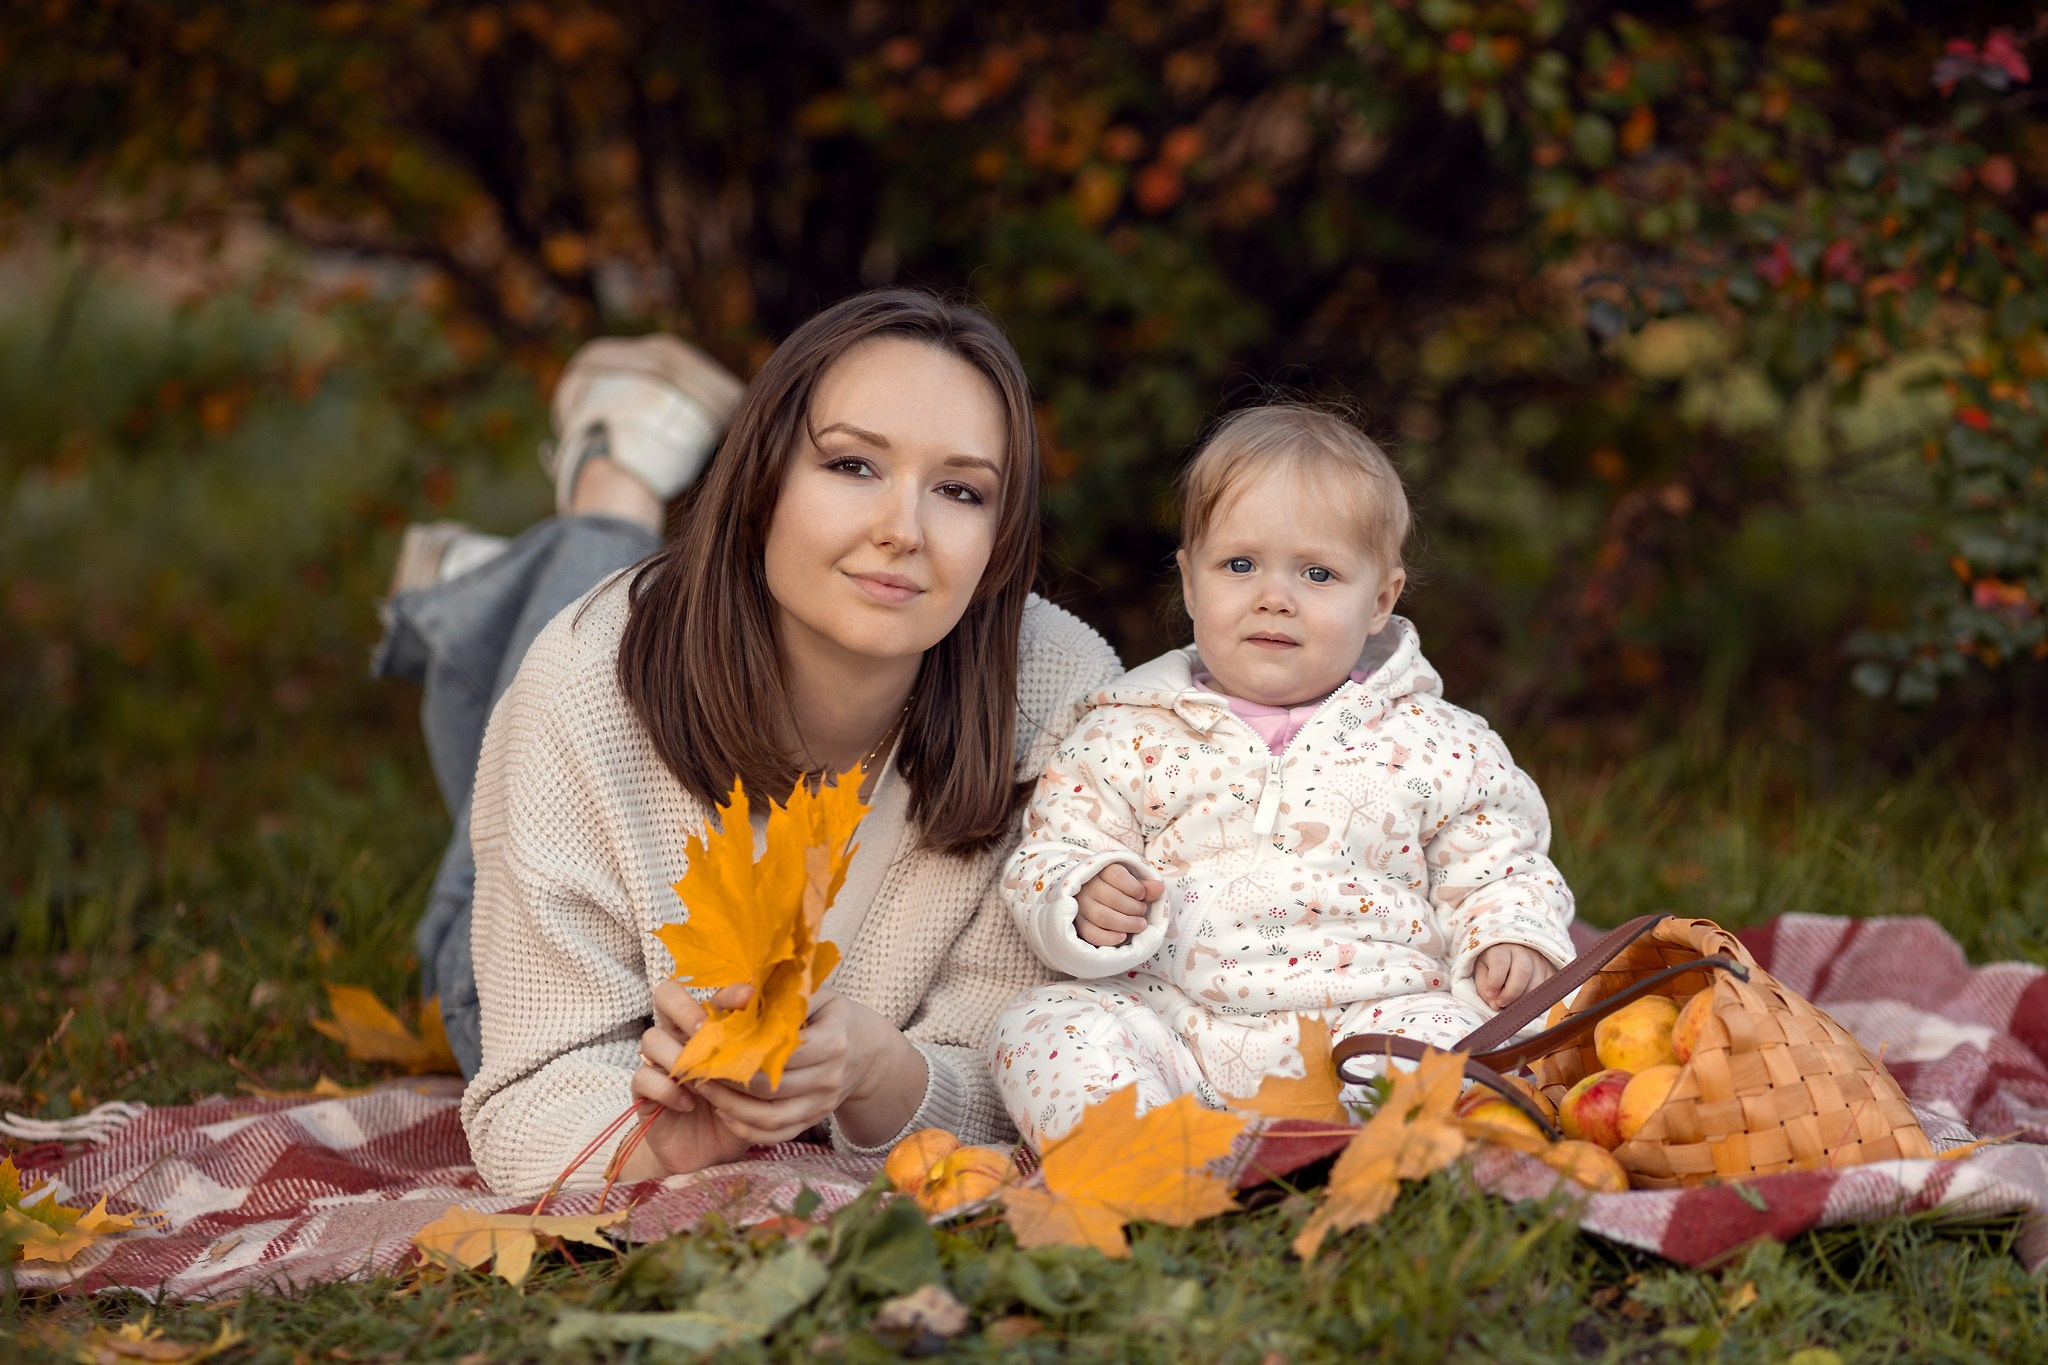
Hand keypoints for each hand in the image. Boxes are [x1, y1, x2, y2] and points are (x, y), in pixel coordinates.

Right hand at [623, 980, 757, 1178]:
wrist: (710, 1151)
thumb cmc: (738, 1107)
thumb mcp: (755, 1079)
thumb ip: (764, 1052)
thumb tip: (794, 1028)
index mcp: (711, 1024)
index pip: (711, 992)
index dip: (729, 992)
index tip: (751, 999)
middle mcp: (681, 1035)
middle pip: (666, 995)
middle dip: (685, 1009)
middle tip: (706, 1031)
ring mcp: (660, 1061)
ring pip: (652, 1038)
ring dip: (678, 1056)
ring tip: (701, 1077)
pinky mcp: (645, 1092)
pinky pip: (643, 1078)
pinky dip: (667, 1090)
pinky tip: (689, 1104)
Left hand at [689, 986, 895, 1145]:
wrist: (867, 1050)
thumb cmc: (833, 1015)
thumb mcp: (817, 994)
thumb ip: (782, 995)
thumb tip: (737, 995)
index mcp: (832, 1042)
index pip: (781, 1053)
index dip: (742, 1052)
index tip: (711, 1045)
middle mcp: (829, 1078)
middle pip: (771, 1088)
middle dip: (729, 1081)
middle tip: (698, 1068)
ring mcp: (822, 1104)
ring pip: (770, 1118)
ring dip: (732, 1108)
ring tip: (705, 1090)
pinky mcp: (813, 1120)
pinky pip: (776, 1135)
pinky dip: (746, 1129)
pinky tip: (724, 1112)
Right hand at [1075, 864, 1161, 947]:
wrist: (1093, 900)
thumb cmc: (1117, 890)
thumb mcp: (1131, 884)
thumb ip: (1145, 886)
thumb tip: (1159, 888)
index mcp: (1101, 871)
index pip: (1116, 875)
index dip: (1134, 887)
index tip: (1142, 895)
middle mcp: (1088, 887)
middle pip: (1113, 898)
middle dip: (1134, 908)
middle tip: (1143, 911)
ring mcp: (1081, 907)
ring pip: (1104, 917)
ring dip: (1127, 924)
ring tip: (1140, 925)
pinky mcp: (1079, 925)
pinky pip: (1092, 934)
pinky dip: (1110, 938)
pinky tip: (1123, 936)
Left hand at [1473, 944, 1556, 1009]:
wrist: (1510, 950)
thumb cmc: (1492, 963)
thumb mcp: (1481, 970)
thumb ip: (1484, 988)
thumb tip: (1496, 1005)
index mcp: (1501, 948)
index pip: (1500, 963)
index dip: (1495, 982)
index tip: (1491, 996)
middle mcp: (1523, 951)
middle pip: (1522, 972)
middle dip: (1511, 994)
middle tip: (1501, 1004)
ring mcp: (1540, 960)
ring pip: (1537, 983)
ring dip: (1524, 1000)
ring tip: (1512, 1005)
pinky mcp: (1550, 971)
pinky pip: (1547, 989)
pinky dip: (1536, 1000)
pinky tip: (1524, 1002)